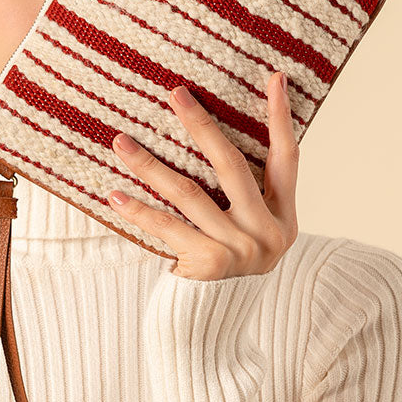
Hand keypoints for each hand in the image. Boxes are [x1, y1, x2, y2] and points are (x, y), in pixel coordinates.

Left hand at [106, 72, 298, 279]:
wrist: (213, 324)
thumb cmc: (226, 263)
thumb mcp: (250, 230)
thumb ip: (246, 193)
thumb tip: (211, 134)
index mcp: (282, 215)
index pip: (287, 157)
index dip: (280, 117)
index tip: (273, 77)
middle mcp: (267, 231)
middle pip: (231, 165)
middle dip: (200, 125)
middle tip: (175, 93)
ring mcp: (239, 249)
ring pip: (189, 193)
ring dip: (150, 164)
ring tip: (120, 142)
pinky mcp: (209, 265)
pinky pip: (167, 228)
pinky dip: (139, 210)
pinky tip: (114, 193)